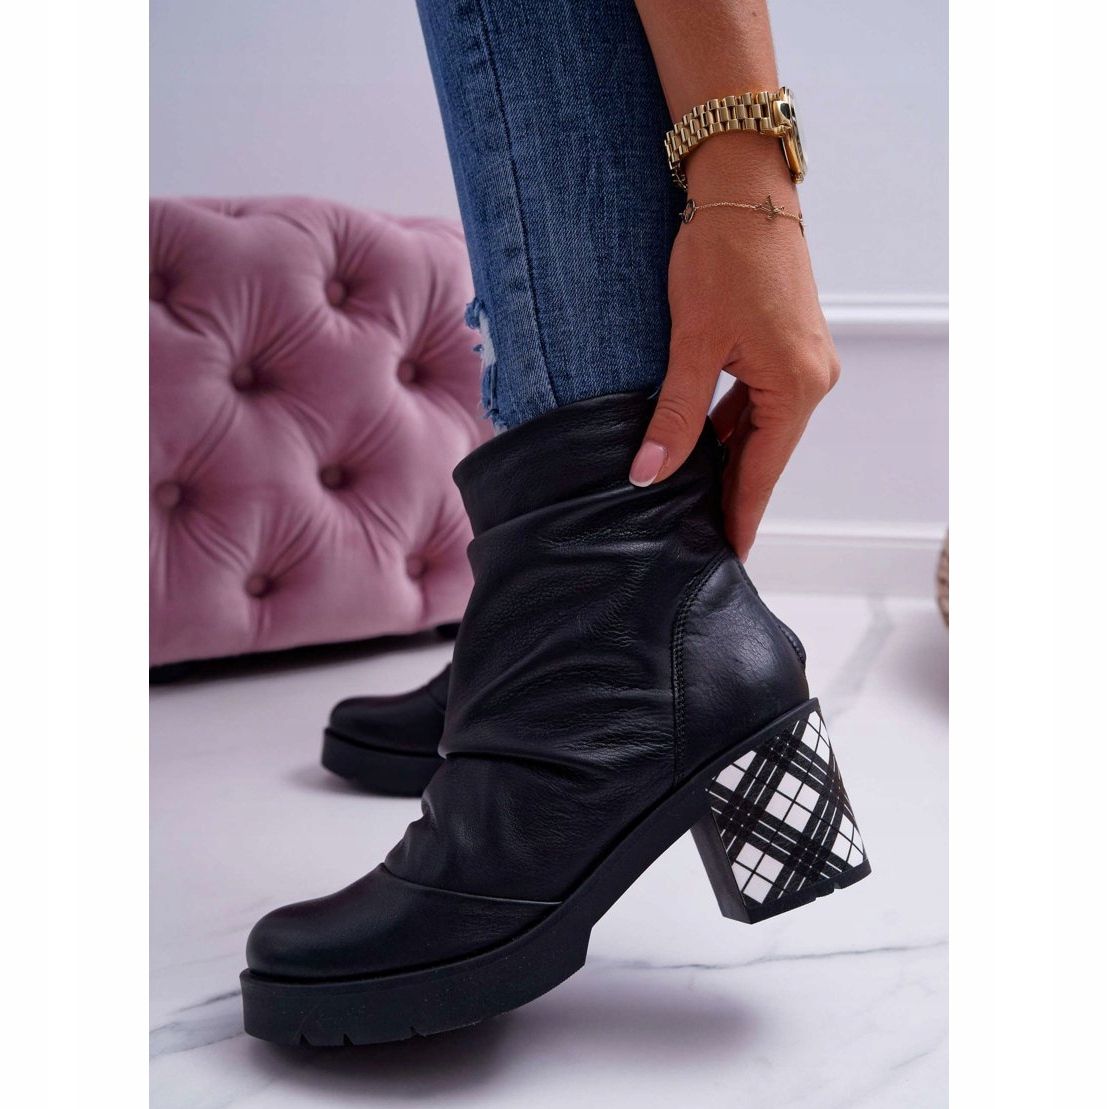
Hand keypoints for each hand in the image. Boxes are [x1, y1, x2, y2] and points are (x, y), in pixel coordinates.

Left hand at [628, 163, 839, 560]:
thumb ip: (675, 415)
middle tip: (699, 538)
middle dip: (731, 494)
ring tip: (693, 500)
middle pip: (765, 454)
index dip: (740, 517)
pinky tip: (701, 443)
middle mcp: (811, 378)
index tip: (728, 558)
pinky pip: (758, 401)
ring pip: (759, 428)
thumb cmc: (721, 256)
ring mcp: (803, 360)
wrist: (743, 186)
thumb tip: (648, 474)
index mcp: (797, 385)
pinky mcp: (787, 344)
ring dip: (727, 459)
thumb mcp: (692, 343)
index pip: (762, 472)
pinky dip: (730, 425)